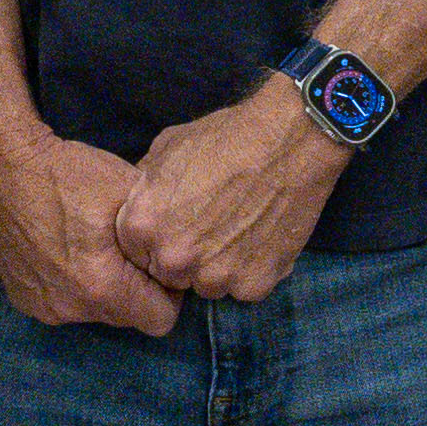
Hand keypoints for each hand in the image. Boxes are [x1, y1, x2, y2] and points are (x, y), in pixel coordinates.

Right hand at [0, 124, 183, 333]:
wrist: (2, 167)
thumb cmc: (69, 175)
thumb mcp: (129, 192)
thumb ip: (161, 233)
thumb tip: (181, 256)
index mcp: (101, 287)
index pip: (160, 320)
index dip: (168, 292)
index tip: (159, 263)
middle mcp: (70, 309)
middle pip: (127, 318)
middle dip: (137, 291)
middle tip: (129, 251)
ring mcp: (42, 308)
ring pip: (96, 313)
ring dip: (104, 290)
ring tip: (95, 247)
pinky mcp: (23, 300)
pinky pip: (65, 304)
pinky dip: (73, 286)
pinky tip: (65, 251)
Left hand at [117, 78, 348, 303]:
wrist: (289, 140)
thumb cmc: (226, 137)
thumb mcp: (166, 148)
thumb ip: (144, 187)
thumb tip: (136, 204)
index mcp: (142, 227)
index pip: (137, 255)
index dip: (160, 239)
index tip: (181, 223)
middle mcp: (173, 259)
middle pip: (171, 276)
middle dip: (187, 257)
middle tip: (213, 226)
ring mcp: (214, 276)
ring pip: (209, 286)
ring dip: (220, 267)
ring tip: (240, 229)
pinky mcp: (254, 284)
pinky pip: (245, 287)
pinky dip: (254, 269)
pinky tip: (263, 236)